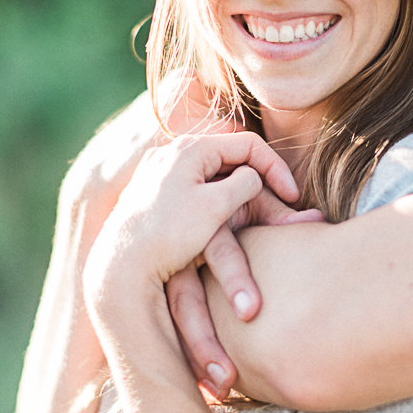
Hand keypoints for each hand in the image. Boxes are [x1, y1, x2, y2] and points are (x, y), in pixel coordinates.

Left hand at [83, 132, 299, 334]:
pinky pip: (196, 189)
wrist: (119, 268)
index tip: (293, 197)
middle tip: (282, 202)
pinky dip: (218, 201)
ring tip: (257, 213)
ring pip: (214, 175)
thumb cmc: (169, 235)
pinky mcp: (154, 195)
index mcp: (190, 148)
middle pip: (230, 158)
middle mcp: (172, 154)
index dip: (276, 168)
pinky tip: (226, 223)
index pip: (247, 144)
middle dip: (260, 179)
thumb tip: (253, 176)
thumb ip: (244, 184)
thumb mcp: (217, 207)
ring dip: (239, 192)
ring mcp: (160, 173)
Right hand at [166, 187, 322, 398]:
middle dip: (204, 340)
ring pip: (172, 319)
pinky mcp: (162, 289)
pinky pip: (166, 326)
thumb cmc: (233, 193)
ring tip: (216, 391)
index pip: (221, 252)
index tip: (252, 313)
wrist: (189, 187)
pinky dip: (180, 353)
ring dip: (192, 355)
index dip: (235, 280)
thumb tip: (315, 220)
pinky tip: (195, 384)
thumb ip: (280, 214)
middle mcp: (180, 248)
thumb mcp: (253, 198)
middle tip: (226, 380)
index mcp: (207, 220)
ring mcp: (167, 271)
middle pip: (185, 298)